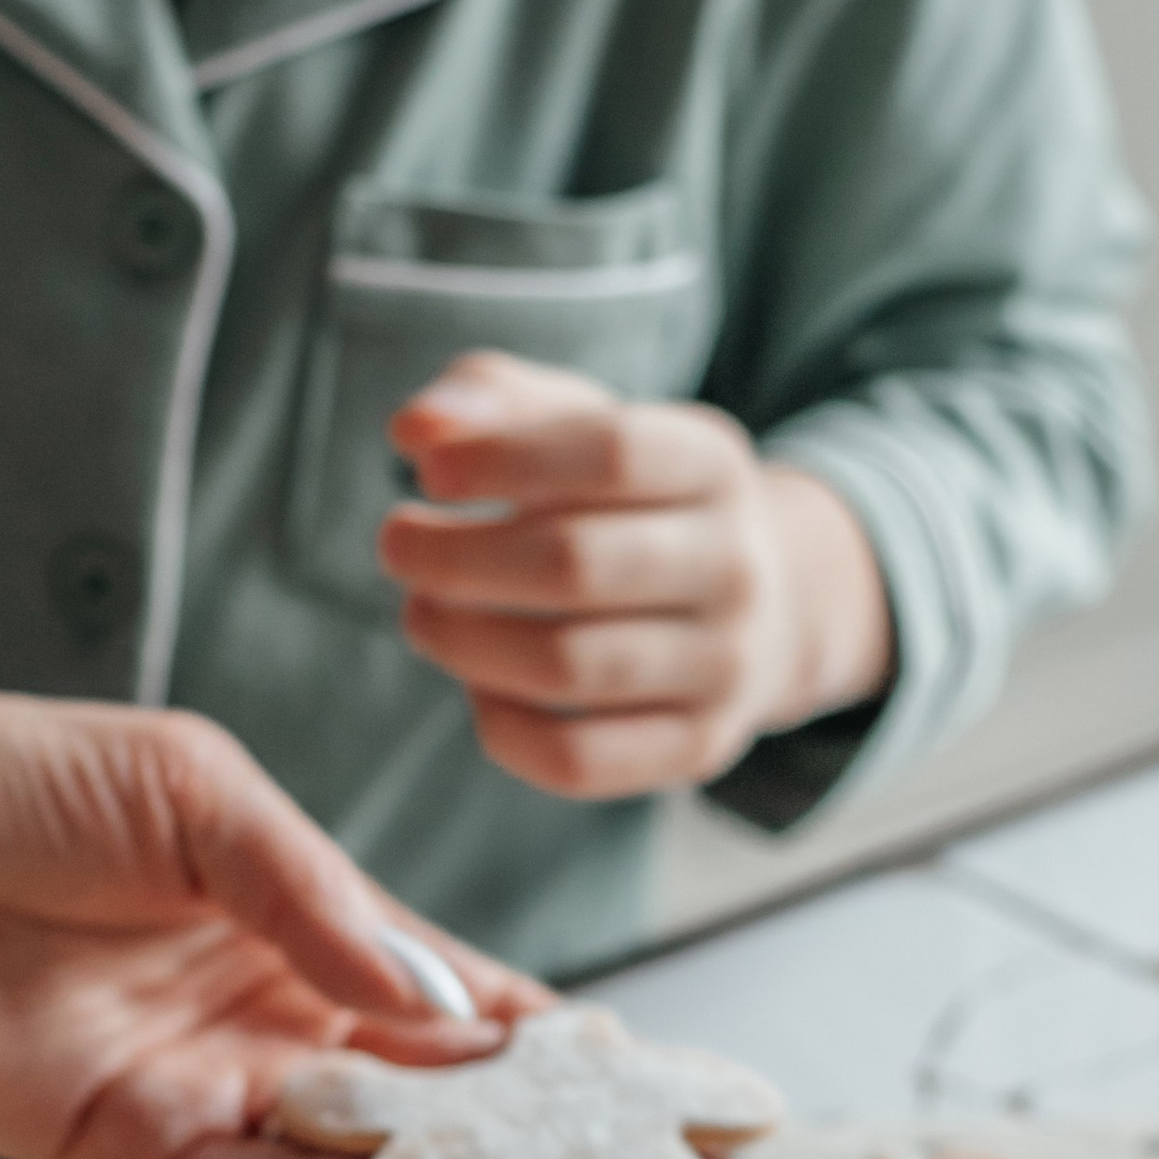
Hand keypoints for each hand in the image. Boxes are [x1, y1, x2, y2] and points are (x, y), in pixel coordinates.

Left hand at [0, 632, 539, 1158]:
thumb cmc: (0, 778)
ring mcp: (204, 1096)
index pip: (463, 998)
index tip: (666, 1087)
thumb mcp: (196, 796)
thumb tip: (449, 1003)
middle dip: (539, 1141)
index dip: (562, 1045)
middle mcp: (268, 1023)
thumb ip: (319, 901)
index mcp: (302, 920)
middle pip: (435, 1102)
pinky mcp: (125, 1156)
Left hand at [380, 351, 892, 799]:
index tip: (428, 474)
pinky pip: (576, 757)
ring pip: (567, 667)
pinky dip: (501, 726)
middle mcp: (736, 566)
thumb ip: (495, 401)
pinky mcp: (698, 747)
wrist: (762, 608)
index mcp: (713, 464)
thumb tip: (417, 429)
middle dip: (456, 558)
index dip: (503, 460)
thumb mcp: (582, 426)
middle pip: (576, 564)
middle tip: (397, 547)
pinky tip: (477, 686)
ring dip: (464, 642)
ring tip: (422, 614)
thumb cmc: (630, 503)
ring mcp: (726, 666)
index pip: (610, 452)